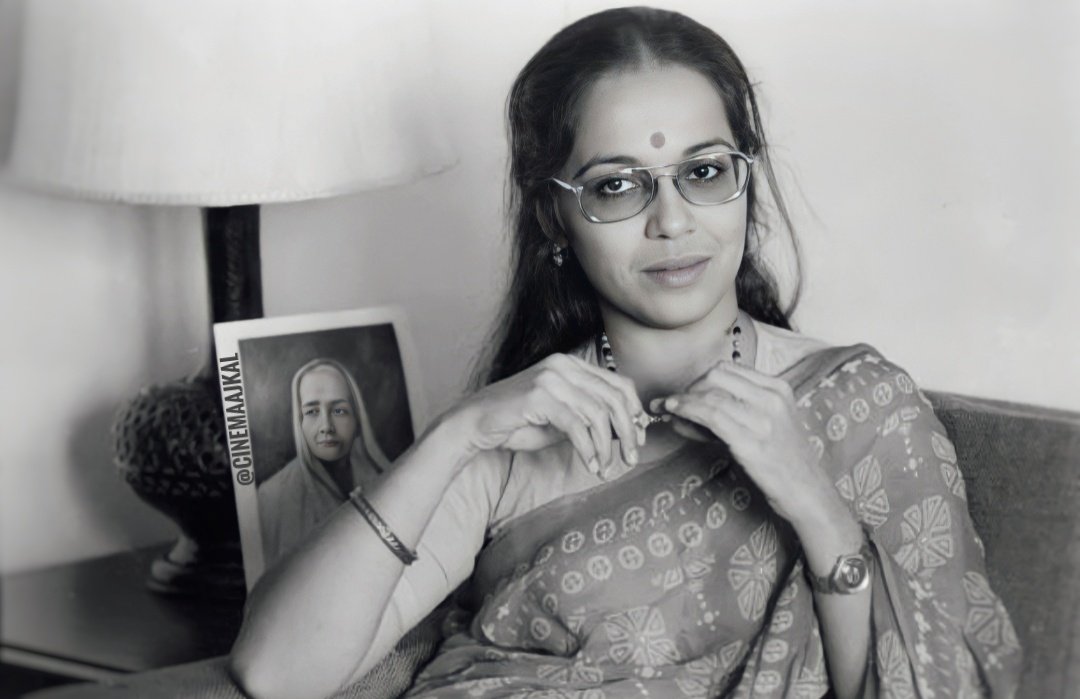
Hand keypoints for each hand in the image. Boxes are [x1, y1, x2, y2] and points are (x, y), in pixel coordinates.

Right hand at [449, 354, 646, 476]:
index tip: (639, 438)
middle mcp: (564, 365)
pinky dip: (589, 448)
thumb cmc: (517, 422)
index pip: (618, 383)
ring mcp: (551, 378)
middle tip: (631, 458)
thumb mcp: (561, 419)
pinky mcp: (540, 395)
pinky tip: (591, 464)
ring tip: (606, 468)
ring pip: (598, 413)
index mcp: (571, 365)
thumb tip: (625, 431)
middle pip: (613, 398)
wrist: (475, 423)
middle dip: (628, 431)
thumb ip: (589, 418)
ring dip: (607, 446)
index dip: (634, 412)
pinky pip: (577, 425)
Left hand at [661, 361, 832, 524]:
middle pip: (716, 376)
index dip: (700, 379)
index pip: (728, 370)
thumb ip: (728, 414)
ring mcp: (762, 420)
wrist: (807, 492)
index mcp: (778, 388)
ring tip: (665, 407)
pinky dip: (687, 411)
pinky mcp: (750, 442)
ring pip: (710, 396)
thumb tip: (682, 411)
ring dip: (681, 400)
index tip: (684, 391)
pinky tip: (674, 414)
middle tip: (674, 402)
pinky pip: (710, 417)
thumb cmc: (783, 461)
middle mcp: (771, 399)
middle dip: (690, 387)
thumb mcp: (763, 426)